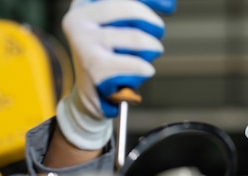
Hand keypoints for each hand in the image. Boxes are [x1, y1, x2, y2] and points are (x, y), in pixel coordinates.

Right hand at [57, 0, 175, 149]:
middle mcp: (78, 20)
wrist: (93, 94)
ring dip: (151, 48)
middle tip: (159, 31)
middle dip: (153, 22)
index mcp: (84, 4)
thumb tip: (167, 3)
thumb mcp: (115, 27)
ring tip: (149, 54)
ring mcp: (84, 43)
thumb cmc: (110, 56)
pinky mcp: (94, 67)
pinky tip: (145, 70)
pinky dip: (145, 68)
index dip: (149, 0)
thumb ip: (133, 12)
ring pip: (136, 37)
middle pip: (130, 8)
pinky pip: (134, 63)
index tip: (169, 6)